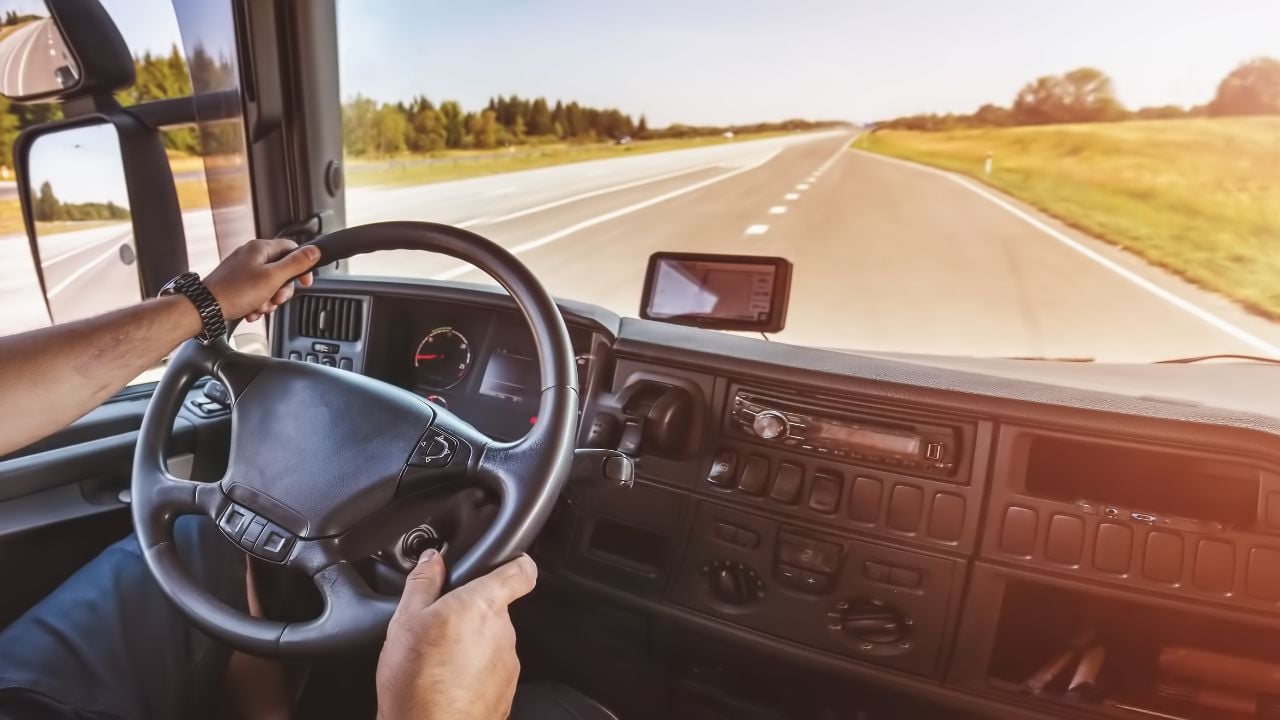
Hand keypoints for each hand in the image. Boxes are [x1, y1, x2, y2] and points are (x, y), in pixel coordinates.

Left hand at [204, 238, 320, 321]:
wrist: (205, 308)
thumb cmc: (234, 293)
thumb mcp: (273, 278)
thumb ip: (296, 264)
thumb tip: (314, 251)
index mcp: (260, 249)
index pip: (292, 248)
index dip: (302, 266)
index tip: (305, 282)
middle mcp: (251, 256)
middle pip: (281, 270)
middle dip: (282, 290)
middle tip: (276, 298)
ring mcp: (242, 270)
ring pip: (270, 284)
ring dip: (270, 299)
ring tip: (261, 306)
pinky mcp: (236, 283)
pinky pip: (256, 292)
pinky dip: (258, 303)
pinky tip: (252, 310)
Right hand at [375, 551, 536, 719]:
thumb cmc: (417, 681)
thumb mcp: (406, 621)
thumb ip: (423, 583)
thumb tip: (432, 560)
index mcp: (482, 605)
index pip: (522, 572)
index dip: (517, 564)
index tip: (510, 563)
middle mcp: (503, 631)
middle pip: (496, 610)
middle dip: (472, 615)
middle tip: (441, 627)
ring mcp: (507, 663)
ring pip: (492, 642)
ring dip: (471, 645)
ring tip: (438, 659)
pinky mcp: (506, 689)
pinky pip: (491, 670)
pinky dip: (473, 672)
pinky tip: (447, 681)